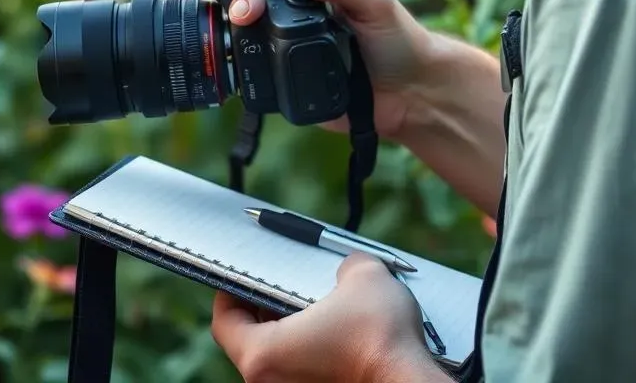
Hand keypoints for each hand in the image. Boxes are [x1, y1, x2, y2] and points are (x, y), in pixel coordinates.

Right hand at [174, 0, 433, 142]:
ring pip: (227, 28)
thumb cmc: (397, 37)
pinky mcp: (276, 72)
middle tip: (239, 17)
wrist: (409, 92)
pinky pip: (239, 67)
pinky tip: (227, 72)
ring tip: (235, 38)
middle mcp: (282, 2)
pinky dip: (226, 67)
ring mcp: (275, 37)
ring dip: (218, 31)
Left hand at [211, 253, 442, 382]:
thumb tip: (345, 270)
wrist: (410, 381)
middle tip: (282, 284)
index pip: (225, 323)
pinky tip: (337, 329)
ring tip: (316, 303)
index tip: (243, 276)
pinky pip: (302, 370)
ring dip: (292, 330)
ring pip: (279, 358)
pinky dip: (311, 349)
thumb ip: (342, 264)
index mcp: (263, 355)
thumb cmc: (379, 336)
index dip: (230, 293)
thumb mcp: (361, 274)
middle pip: (251, 341)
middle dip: (265, 308)